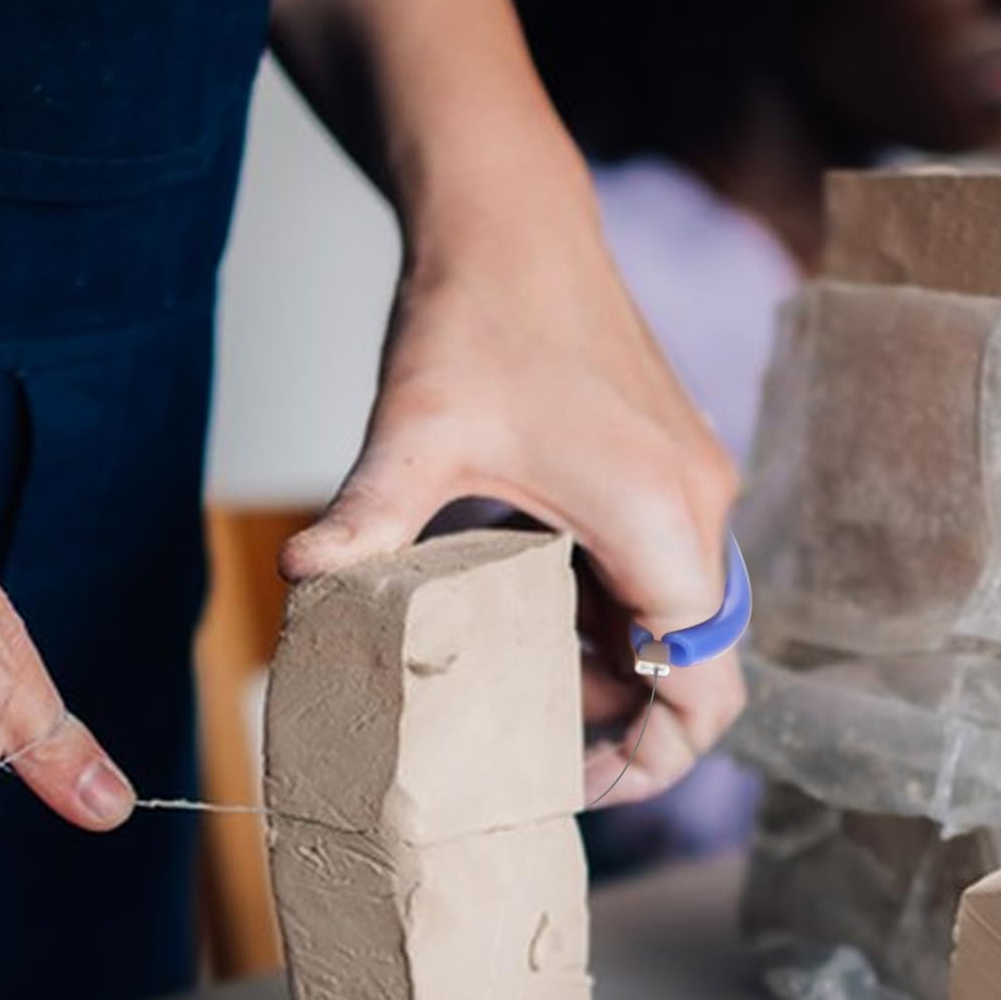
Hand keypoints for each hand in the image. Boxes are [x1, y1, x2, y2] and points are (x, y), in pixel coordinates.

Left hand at [280, 215, 746, 805]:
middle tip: (521, 746)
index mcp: (660, 521)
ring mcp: (684, 482)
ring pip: (672, 621)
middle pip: (694, 668)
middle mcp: (695, 508)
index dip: (648, 760)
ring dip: (603, 663)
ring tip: (505, 684)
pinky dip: (598, 609)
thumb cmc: (476, 316)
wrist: (509, 217)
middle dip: (616, 719)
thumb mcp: (414, 434)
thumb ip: (366, 522)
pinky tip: (513, 610)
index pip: (702, 691)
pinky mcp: (658, 462)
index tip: (568, 781)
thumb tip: (298, 587)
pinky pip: (651, 568)